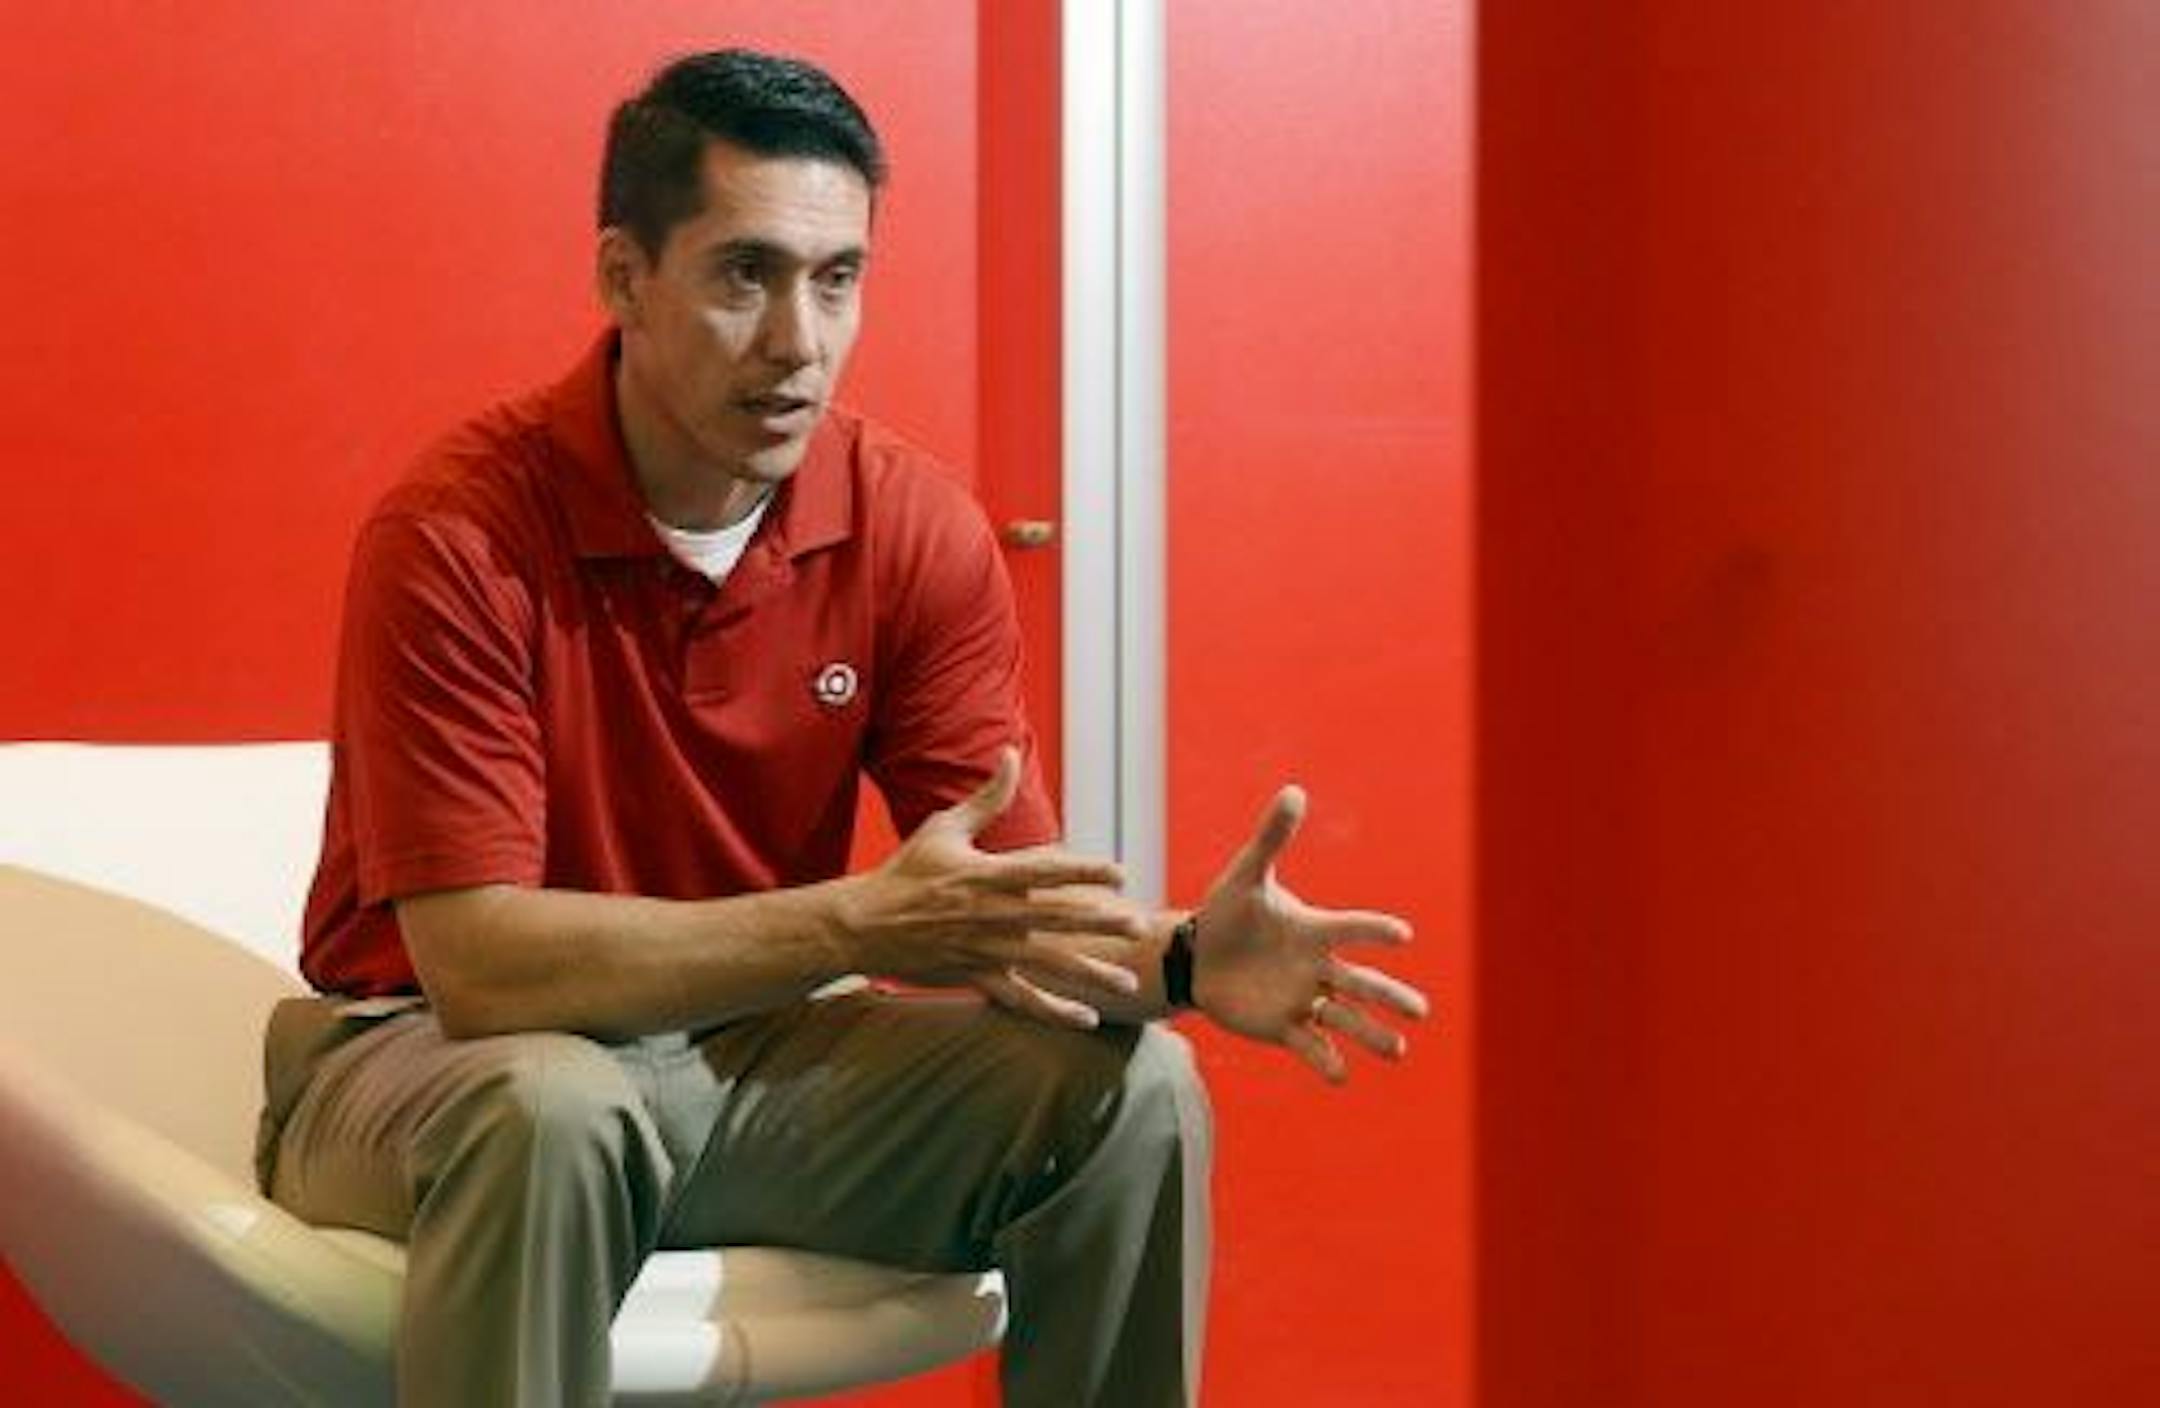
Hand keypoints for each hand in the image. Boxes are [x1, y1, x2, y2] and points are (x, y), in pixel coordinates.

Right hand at [843, 748, 1147, 1018]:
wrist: (862, 926)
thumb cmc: (906, 873)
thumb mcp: (944, 828)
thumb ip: (987, 797)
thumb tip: (1010, 753)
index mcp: (986, 875)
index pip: (1046, 870)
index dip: (1085, 871)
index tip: (1119, 873)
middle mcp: (991, 914)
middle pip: (1056, 918)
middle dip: (1100, 922)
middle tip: (1138, 926)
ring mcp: (984, 950)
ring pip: (1046, 964)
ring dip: (1089, 974)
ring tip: (1127, 981)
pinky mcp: (975, 978)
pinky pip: (1020, 999)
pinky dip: (1053, 1012)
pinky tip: (1086, 1019)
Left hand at [1191, 786, 1429, 1082]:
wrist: (1198, 956)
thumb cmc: (1227, 913)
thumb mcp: (1246, 875)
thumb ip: (1271, 838)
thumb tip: (1294, 791)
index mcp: (1314, 930)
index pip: (1352, 929)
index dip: (1374, 931)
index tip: (1401, 934)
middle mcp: (1318, 968)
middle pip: (1362, 984)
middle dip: (1391, 996)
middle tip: (1420, 1011)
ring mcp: (1303, 999)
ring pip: (1346, 1019)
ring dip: (1371, 1035)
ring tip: (1398, 1050)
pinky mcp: (1284, 1027)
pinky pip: (1310, 1046)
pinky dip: (1326, 1061)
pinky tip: (1341, 1076)